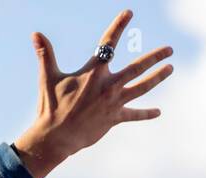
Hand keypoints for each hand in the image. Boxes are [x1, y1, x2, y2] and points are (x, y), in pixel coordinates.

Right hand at [13, 10, 172, 177]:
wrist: (55, 137)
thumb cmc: (50, 107)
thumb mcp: (47, 78)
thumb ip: (45, 54)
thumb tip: (35, 34)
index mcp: (93, 72)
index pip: (108, 43)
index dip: (118, 26)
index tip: (129, 13)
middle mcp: (108, 85)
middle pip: (138, 67)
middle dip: (155, 57)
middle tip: (169, 50)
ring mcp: (114, 102)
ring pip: (142, 87)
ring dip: (157, 77)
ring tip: (170, 69)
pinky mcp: (114, 119)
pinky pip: (133, 115)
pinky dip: (145, 114)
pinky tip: (158, 112)